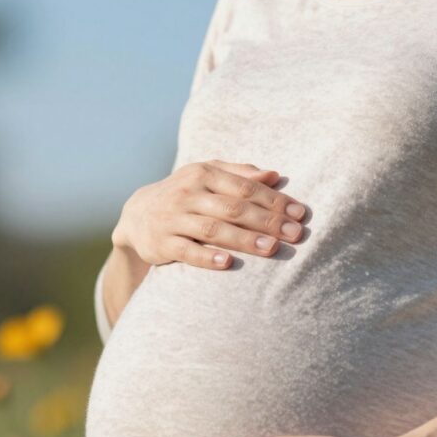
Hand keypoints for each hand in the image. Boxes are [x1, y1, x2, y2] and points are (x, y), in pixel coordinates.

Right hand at [112, 160, 307, 269]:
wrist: (136, 214)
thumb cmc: (186, 193)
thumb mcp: (207, 175)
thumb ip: (240, 174)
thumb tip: (274, 175)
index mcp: (204, 174)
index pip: (246, 187)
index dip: (274, 200)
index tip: (300, 214)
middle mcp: (189, 193)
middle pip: (234, 208)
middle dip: (267, 221)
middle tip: (295, 234)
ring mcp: (174, 218)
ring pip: (213, 229)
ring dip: (243, 239)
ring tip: (271, 248)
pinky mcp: (162, 243)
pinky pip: (186, 251)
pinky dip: (206, 257)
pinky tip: (228, 263)